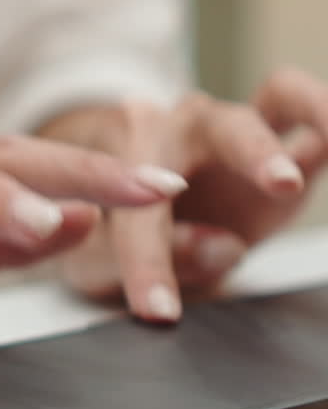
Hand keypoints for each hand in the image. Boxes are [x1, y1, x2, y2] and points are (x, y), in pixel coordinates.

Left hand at [39, 67, 327, 322]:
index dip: (148, 260)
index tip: (160, 311)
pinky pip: (317, 120)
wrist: (135, 201)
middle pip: (219, 125)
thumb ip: (152, 253)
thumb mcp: (102, 258)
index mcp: (128, 146)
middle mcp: (188, 121)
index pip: (139, 204)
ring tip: (323, 163)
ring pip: (281, 98)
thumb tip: (219, 245)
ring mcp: (240, 127)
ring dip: (318, 114)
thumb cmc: (109, 225)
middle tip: (283, 184)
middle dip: (253, 153)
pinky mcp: (288, 148)